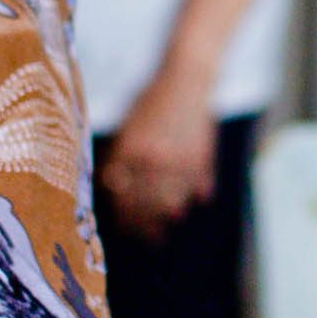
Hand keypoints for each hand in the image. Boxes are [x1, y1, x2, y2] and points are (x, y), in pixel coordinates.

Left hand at [101, 75, 218, 235]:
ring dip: (169, 217)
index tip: (125, 227)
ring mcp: (180, 161)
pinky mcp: (203, 159)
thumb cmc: (152, 99)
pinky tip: (197, 201)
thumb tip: (114, 187)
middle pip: (147, 205)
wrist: (187, 79)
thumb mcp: (128, 126)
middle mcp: (154, 160)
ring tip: (168, 226)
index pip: (123, 195)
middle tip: (148, 238)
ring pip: (173, 202)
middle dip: (145, 226)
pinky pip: (200, 187)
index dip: (123, 215)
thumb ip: (119, 157)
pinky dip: (198, 195)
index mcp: (131, 152)